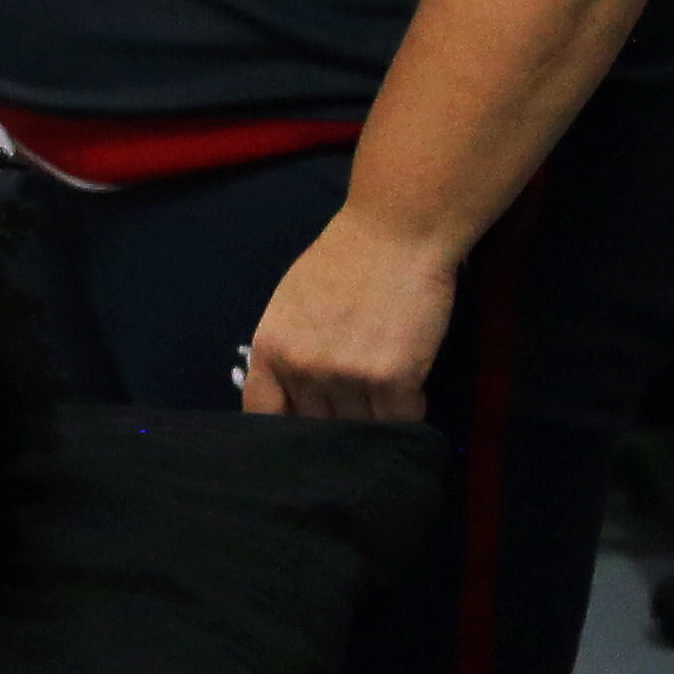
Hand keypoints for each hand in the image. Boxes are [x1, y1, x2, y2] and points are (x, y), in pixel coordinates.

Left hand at [239, 206, 457, 421]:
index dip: (284, 433)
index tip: (301, 440)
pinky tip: (411, 388)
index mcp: (270, 349)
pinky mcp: (394, 380)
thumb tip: (290, 400)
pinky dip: (408, 412)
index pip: (262, 414)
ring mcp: (347, 376)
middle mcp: (302, 368)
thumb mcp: (290, 306)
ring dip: (374, 421)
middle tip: (355, 414)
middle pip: (317, 427)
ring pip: (360, 429)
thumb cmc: (343, 261)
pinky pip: (400, 420)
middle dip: (335, 425)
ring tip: (386, 395)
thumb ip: (286, 352)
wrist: (395, 233)